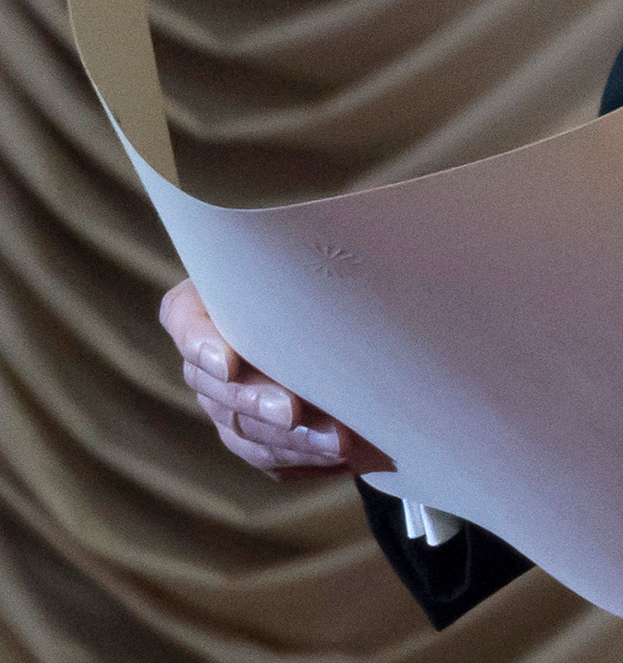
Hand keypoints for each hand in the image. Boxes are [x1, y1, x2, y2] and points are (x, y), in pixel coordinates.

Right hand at [160, 278, 392, 482]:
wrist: (361, 329)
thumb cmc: (338, 278)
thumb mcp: (322, 262)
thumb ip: (314, 262)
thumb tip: (352, 240)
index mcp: (210, 301)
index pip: (185, 317)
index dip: (202, 342)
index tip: (229, 361)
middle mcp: (210, 356)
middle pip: (216, 386)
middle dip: (256, 401)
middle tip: (292, 411)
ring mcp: (227, 403)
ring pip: (242, 429)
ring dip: (289, 439)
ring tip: (338, 441)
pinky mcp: (256, 439)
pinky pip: (269, 457)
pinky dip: (302, 458)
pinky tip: (337, 455)